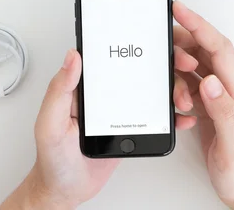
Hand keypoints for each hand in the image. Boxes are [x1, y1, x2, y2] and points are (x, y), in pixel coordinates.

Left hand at [0, 49, 196, 209]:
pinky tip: (181, 117)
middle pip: (140, 69)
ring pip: (152, 90)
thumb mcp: (50, 123)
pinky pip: (154, 115)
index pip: (114, 55)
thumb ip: (59, 90)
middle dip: (167, 64)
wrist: (66, 190)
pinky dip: (171, 115)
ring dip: (173, 89)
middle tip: (184, 66)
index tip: (159, 42)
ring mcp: (120, 108)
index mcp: (85, 86)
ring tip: (182, 100)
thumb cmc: (52, 158)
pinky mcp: (130, 125)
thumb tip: (73, 57)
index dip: (138, 45)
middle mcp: (104, 92)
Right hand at [173, 1, 233, 209]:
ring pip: (194, 68)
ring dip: (178, 72)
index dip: (199, 26)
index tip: (180, 11)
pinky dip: (178, 89)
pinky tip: (177, 104)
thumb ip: (223, 110)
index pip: (218, 49)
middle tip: (164, 46)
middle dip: (182, 44)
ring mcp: (218, 99)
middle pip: (204, 51)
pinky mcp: (208, 108)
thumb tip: (210, 81)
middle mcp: (229, 91)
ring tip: (173, 88)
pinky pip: (189, 86)